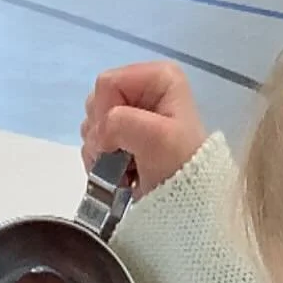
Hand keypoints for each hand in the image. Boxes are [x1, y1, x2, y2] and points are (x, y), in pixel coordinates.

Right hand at [81, 62, 207, 196]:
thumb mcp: (155, 137)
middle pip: (97, 103)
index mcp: (158, 77)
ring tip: (123, 168)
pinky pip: (95, 143)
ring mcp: (132, 115)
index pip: (107, 83)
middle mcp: (144, 90)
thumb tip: (97, 137)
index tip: (120, 141)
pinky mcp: (124, 139)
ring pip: (93, 125)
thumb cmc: (179, 168)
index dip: (105, 113)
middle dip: (102, 135)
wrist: (188, 204)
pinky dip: (101, 162)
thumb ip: (119, 123)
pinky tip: (121, 174)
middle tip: (121, 156)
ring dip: (101, 152)